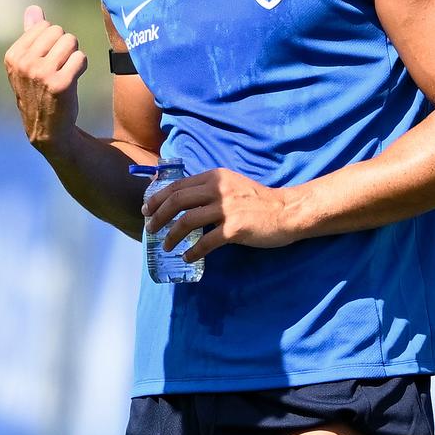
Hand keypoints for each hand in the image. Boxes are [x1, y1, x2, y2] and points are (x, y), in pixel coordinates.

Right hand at [4, 4, 88, 153]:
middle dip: (65, 46)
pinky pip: (81, 57)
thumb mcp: (28, 64)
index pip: (44, 26)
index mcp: (13, 56)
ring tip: (66, 72)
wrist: (48, 129)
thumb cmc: (40, 92)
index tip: (48, 60)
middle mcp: (24, 64)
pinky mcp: (60, 84)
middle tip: (60, 66)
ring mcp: (41, 74)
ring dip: (74, 55)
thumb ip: (31, 35)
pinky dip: (82, 66)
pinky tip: (73, 79)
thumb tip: (34, 8)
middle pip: (58, 31)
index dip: (52, 41)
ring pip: (71, 42)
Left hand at [143, 167, 303, 260]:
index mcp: (215, 177)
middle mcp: (218, 189)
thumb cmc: (258, 201)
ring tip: (167, 246)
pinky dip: (192, 251)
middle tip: (151, 230)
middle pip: (177, 201)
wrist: (287, 211)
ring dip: (172, 236)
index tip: (148, 210)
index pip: (177, 185)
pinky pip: (206, 242)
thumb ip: (210, 189)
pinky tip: (187, 257)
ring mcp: (226, 209)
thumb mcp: (231, 185)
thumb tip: (182, 200)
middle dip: (159, 217)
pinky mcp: (235, 228)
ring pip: (187, 221)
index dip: (158, 198)